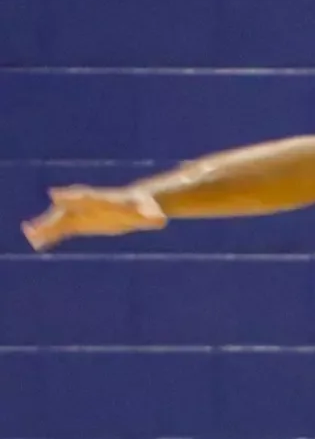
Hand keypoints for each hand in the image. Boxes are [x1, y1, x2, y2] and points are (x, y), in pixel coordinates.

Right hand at [22, 185, 166, 250]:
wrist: (139, 206)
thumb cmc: (145, 210)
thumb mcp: (150, 214)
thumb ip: (152, 216)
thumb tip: (160, 221)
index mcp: (104, 201)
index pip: (85, 198)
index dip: (71, 197)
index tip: (54, 195)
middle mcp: (88, 205)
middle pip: (67, 210)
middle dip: (52, 215)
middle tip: (34, 222)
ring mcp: (82, 213)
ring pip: (61, 220)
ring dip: (46, 227)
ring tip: (31, 235)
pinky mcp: (81, 223)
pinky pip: (63, 230)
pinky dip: (51, 235)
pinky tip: (37, 243)